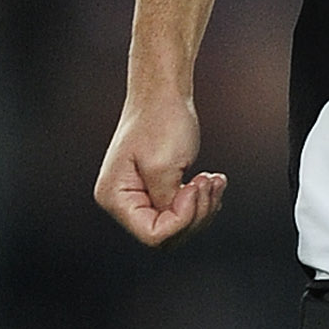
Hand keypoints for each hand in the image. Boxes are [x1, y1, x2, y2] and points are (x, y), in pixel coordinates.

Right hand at [94, 93, 227, 246]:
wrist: (163, 93)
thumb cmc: (161, 121)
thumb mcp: (164, 166)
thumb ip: (166, 202)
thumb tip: (174, 225)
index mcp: (115, 197)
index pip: (153, 235)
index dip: (182, 219)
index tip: (193, 187)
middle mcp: (123, 202)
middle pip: (168, 235)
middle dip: (196, 213)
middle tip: (207, 180)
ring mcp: (140, 197)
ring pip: (180, 226)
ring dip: (204, 206)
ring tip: (213, 179)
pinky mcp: (157, 191)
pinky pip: (183, 212)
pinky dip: (203, 200)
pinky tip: (212, 180)